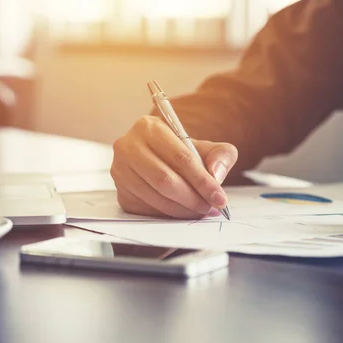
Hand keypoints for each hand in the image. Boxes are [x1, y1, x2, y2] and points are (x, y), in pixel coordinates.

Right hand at [111, 116, 237, 217]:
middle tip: (211, 208)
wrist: (160, 159)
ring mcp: (120, 171)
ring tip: (201, 211)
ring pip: (156, 197)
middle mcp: (128, 147)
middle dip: (193, 199)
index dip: (202, 181)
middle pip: (165, 180)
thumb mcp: (207, 147)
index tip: (219, 197)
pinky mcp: (121, 193)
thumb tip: (215, 175)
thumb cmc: (183, 153)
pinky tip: (183, 212)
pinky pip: (147, 210)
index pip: (180, 158)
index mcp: (149, 128)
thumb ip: (221, 155)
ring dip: (183, 210)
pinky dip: (169, 215)